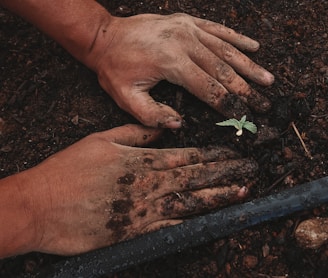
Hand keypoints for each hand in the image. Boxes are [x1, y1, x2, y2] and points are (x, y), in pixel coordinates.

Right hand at [25, 124, 257, 255]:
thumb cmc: (70, 169)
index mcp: (142, 160)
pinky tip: (212, 220)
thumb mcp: (102, 140)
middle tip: (251, 170)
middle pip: (196, 177)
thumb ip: (136, 133)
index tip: (233, 153)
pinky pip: (171, 227)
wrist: (42, 204)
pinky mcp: (135, 231)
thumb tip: (163, 129)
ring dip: (218, 197)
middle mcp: (149, 184)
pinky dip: (194, 223)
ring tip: (242, 192)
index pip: (187, 156)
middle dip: (226, 173)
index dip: (214, 155)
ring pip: (190, 201)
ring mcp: (144, 209)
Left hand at [93, 13, 274, 127]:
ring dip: (249, 66)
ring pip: (226, 49)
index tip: (245, 117)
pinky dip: (237, 39)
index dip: (229, 105)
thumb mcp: (126, 98)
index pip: (208, 88)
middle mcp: (184, 42)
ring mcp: (187, 28)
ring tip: (268, 80)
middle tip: (264, 104)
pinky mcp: (187, 21)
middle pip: (224, 70)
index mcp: (171, 63)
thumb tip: (179, 124)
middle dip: (246, 90)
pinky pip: (218, 29)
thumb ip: (152, 115)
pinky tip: (254, 46)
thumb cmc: (114, 68)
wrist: (105, 37)